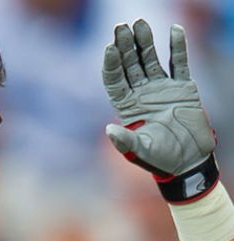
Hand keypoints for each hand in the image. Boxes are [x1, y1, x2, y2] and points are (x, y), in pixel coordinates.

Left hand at [102, 19, 217, 200]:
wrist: (189, 161)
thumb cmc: (161, 159)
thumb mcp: (141, 151)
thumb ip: (125, 141)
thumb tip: (108, 130)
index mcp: (127, 108)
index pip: (115, 81)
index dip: (112, 65)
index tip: (110, 48)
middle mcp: (142, 94)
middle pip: (130, 65)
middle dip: (125, 46)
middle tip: (121, 28)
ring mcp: (161, 88)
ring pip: (150, 59)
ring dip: (145, 42)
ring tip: (140, 23)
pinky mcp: (182, 87)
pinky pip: (178, 63)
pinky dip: (177, 47)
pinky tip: (174, 30)